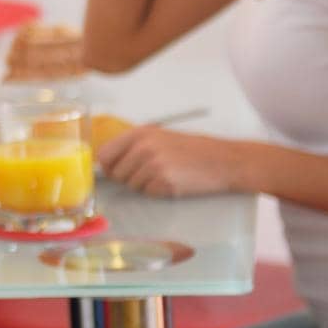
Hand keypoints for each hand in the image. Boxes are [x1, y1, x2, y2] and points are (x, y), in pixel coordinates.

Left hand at [96, 125, 244, 197]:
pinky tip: (173, 183)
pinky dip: (158, 192)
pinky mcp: (164, 182)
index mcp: (140, 133)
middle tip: (149, 175)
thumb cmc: (192, 149)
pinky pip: (148, 193)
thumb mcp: (160, 137)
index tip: (113, 172)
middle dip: (127, 178)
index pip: (104, 154)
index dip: (107, 166)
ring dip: (145, 186)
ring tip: (166, 175)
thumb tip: (107, 163)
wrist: (223, 160)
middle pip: (116, 173)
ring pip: (132, 185)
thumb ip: (134, 146)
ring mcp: (154, 165)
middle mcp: (143, 147)